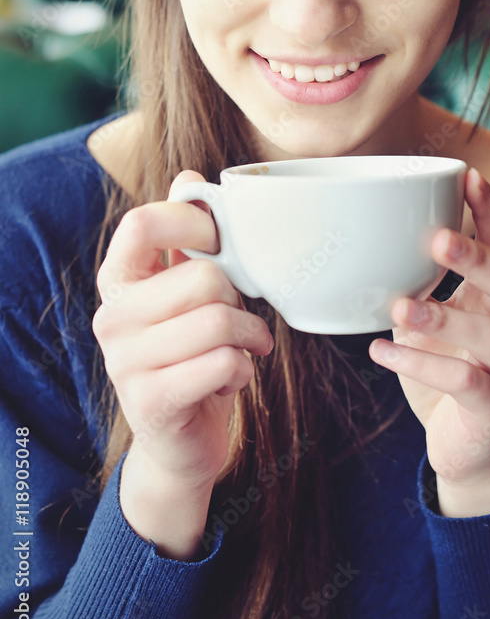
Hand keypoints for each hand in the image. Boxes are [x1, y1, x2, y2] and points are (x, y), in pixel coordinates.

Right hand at [92, 170, 273, 554]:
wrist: (180, 440)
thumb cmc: (191, 353)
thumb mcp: (186, 292)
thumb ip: (186, 237)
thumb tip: (190, 179)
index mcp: (118, 280)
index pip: (144, 222)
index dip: (196, 224)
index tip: (222, 246)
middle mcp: (111, 317)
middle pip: (203, 277)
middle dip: (240, 299)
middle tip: (241, 321)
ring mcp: (125, 361)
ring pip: (219, 321)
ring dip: (249, 338)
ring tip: (241, 350)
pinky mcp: (151, 400)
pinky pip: (224, 363)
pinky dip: (243, 371)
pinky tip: (231, 380)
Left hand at [369, 168, 489, 515]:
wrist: (461, 445)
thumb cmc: (441, 367)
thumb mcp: (423, 318)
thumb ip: (408, 282)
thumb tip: (352, 238)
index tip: (467, 176)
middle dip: (478, 257)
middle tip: (438, 239)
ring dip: (442, 315)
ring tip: (398, 306)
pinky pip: (465, 382)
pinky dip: (422, 364)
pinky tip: (382, 352)